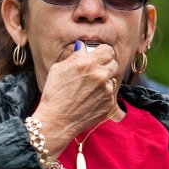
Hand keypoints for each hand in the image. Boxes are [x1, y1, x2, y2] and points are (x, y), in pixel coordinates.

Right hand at [30, 43, 118, 157]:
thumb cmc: (54, 93)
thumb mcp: (59, 68)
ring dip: (104, 82)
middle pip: (113, 64)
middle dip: (105, 66)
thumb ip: (75, 56)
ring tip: (89, 89)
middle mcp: (101, 75)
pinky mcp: (109, 104)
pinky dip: (103, 96)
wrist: (56, 121)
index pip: (108, 50)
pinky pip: (110, 95)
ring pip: (112, 80)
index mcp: (89, 63)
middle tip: (94, 73)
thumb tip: (84, 48)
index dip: (102, 53)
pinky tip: (90, 100)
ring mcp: (107, 91)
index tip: (98, 57)